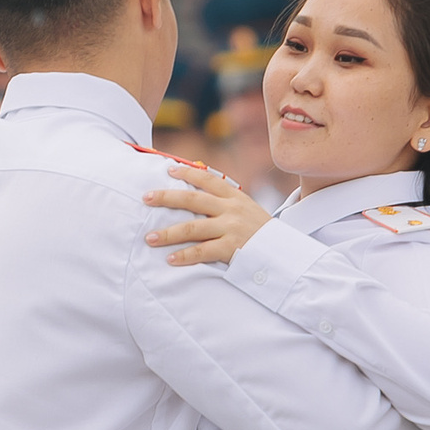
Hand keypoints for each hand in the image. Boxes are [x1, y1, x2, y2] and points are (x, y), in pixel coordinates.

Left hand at [142, 165, 269, 267]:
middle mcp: (231, 209)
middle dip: (166, 198)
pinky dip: (185, 256)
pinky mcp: (231, 248)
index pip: (208, 179)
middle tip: (146, 198)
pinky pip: (203, 252)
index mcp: (235, 197)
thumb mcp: (248, 209)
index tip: (168, 170)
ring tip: (150, 237)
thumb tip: (197, 197)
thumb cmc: (261, 232)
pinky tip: (170, 259)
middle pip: (193, 199)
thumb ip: (226, 203)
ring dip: (168, 233)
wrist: (283, 253)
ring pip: (192, 228)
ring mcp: (231, 228)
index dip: (187, 173)